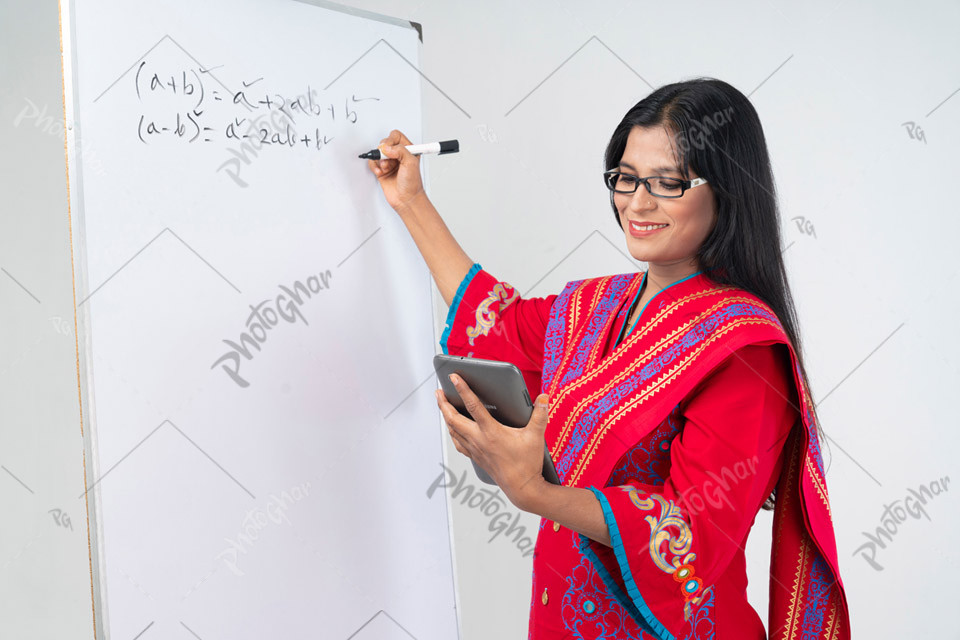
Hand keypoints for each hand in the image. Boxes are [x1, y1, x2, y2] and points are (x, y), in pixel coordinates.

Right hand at [367, 129, 425, 213]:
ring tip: (385, 168)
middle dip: (384, 151)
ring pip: (378, 153)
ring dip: (380, 160)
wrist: (406, 199)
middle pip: (385, 143)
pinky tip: (380, 172)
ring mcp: (389, 162)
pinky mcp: (382, 170)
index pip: (396, 136)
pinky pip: (372, 162)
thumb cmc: (412, 184)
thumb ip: (400, 150)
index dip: (391, 140)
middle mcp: (398, 155)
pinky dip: (374, 166)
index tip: (390, 149)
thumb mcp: (411, 162)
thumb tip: (387, 147)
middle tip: (387, 159)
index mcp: (408, 150)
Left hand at [435, 373, 549, 510]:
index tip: (454, 377)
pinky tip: (453, 429)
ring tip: (443, 406)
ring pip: (453, 430)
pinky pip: (458, 443)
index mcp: (491, 432)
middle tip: (439, 391)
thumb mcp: (536, 436)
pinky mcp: (476, 457)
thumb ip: (540, 415)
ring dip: (446, 416)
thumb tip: (544, 397)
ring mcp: (475, 450)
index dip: (462, 389)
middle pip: (454, 418)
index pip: (473, 405)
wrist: (522, 489)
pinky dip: (452, 432)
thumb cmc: (528, 464)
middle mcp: (479, 440)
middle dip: (444, 404)